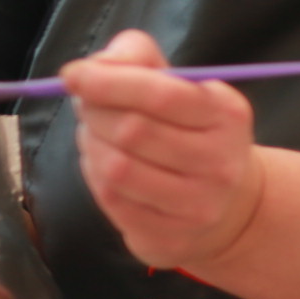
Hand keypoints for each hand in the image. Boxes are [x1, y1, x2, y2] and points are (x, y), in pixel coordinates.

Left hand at [61, 30, 264, 271]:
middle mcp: (220, 164)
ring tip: (96, 135)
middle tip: (85, 104)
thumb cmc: (190, 131)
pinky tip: (104, 166)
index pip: (161, 94)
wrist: (228, 207)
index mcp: (227, 115)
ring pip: (116, 169)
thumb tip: (92, 68)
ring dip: (92, 145)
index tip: (71, 75)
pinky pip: (112, 202)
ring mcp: (198, 208)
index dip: (109, 82)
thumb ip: (138, 59)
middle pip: (132, 131)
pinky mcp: (171, 240)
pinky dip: (96, 176)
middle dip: (95, 112)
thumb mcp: (181, 85)